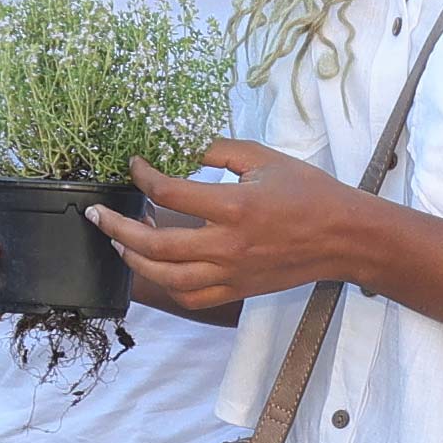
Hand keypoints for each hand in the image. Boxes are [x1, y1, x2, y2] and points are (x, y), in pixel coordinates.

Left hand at [96, 143, 373, 316]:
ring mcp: (231, 272)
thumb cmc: (309, 193)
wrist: (344, 237)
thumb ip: (221, 150)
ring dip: (134, 258)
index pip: (170, 191)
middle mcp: (227, 244)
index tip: (134, 164)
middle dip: (117, 227)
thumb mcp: (266, 159)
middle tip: (98, 214)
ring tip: (120, 241)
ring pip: (165, 275)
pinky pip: (191, 295)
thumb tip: (184, 147)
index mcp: (234, 206)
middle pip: (154, 242)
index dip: (144, 175)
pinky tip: (154, 268)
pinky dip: (165, 284)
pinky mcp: (237, 289)